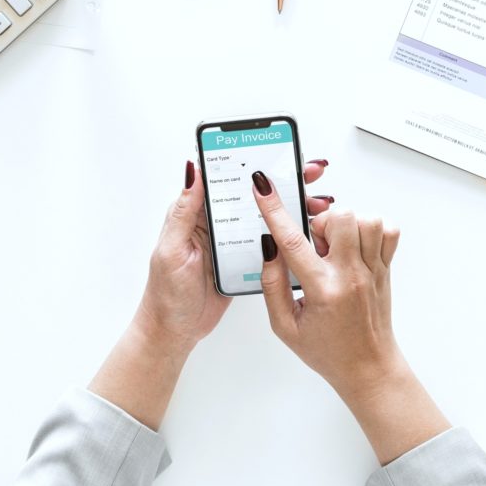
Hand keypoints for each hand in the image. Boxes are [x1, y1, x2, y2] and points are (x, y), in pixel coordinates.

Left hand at [90, 159, 330, 429]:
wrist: (174, 332)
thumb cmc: (166, 294)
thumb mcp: (172, 249)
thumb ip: (184, 211)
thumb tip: (193, 169)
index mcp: (195, 214)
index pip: (225, 178)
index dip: (251, 162)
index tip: (278, 153)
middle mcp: (215, 224)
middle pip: (252, 195)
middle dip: (283, 182)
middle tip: (312, 174)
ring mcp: (231, 243)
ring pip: (265, 217)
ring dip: (292, 208)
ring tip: (319, 203)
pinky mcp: (243, 262)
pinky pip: (269, 243)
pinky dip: (289, 236)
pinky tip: (309, 232)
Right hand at [252, 173, 449, 463]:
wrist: (368, 368)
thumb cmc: (326, 350)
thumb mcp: (284, 326)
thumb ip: (272, 285)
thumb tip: (268, 248)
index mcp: (322, 291)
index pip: (293, 242)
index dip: (274, 210)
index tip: (263, 186)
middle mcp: (352, 276)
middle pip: (340, 218)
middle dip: (319, 222)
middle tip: (313, 244)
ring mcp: (373, 270)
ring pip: (366, 219)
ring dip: (344, 224)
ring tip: (334, 247)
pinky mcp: (386, 268)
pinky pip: (387, 230)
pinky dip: (370, 228)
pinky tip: (354, 246)